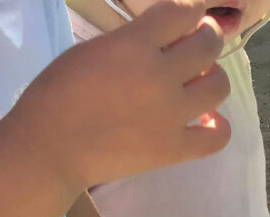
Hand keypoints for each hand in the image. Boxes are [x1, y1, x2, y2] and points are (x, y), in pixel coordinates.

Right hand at [14, 0, 230, 195]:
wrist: (51, 146)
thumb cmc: (59, 93)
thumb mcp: (94, 50)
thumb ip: (133, 43)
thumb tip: (167, 42)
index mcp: (134, 44)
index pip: (182, 11)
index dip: (193, 9)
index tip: (194, 14)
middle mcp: (160, 76)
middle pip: (208, 46)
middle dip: (208, 38)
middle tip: (202, 43)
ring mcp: (171, 115)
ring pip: (219, 87)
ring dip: (214, 79)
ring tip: (201, 83)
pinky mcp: (175, 149)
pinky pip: (217, 137)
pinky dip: (218, 127)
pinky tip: (207, 121)